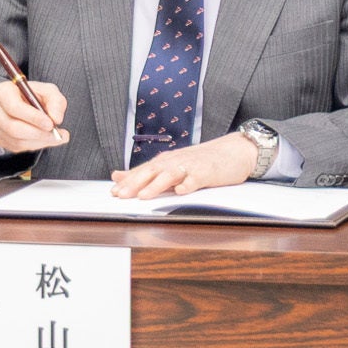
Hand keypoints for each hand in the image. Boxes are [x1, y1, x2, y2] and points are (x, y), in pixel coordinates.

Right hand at [0, 78, 68, 154]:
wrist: (24, 102)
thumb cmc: (34, 95)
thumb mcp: (48, 91)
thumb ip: (56, 102)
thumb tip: (56, 119)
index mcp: (2, 91)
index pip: (14, 107)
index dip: (33, 117)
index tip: (50, 123)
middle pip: (13, 127)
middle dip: (38, 133)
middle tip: (57, 134)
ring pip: (16, 140)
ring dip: (39, 141)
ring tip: (56, 137)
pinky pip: (16, 147)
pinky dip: (34, 145)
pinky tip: (45, 139)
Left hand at [110, 131, 256, 200]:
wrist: (234, 151)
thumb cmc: (202, 161)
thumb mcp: (171, 164)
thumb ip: (145, 172)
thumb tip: (117, 176)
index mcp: (166, 161)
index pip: (143, 171)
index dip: (128, 181)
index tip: (113, 192)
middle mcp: (176, 161)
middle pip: (152, 171)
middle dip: (136, 183)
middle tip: (121, 195)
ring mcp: (192, 166)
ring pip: (171, 175)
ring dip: (157, 185)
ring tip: (144, 196)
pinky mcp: (208, 172)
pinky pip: (197, 179)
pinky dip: (188, 184)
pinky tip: (181, 191)